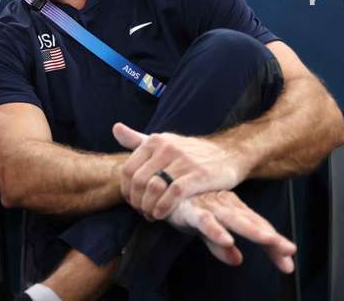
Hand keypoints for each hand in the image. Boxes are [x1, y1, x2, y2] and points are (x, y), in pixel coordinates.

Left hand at [114, 123, 249, 219]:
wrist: (228, 154)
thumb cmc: (191, 152)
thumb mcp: (164, 142)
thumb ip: (138, 139)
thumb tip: (115, 128)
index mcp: (155, 141)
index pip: (128, 169)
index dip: (126, 190)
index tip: (132, 201)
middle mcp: (167, 148)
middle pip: (138, 180)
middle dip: (136, 201)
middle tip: (141, 211)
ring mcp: (183, 161)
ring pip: (154, 187)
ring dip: (148, 206)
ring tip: (150, 214)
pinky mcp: (198, 174)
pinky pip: (173, 193)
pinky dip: (163, 207)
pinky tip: (161, 214)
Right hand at [167, 190, 295, 272]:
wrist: (156, 186)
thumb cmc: (184, 205)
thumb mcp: (204, 228)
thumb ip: (220, 245)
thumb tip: (236, 260)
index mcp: (231, 209)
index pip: (256, 226)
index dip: (273, 243)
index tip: (289, 262)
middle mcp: (223, 206)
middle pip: (250, 223)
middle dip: (269, 237)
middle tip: (288, 250)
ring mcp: (208, 206)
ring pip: (233, 219)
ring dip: (251, 229)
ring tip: (268, 240)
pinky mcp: (190, 209)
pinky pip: (205, 221)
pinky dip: (216, 230)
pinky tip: (227, 240)